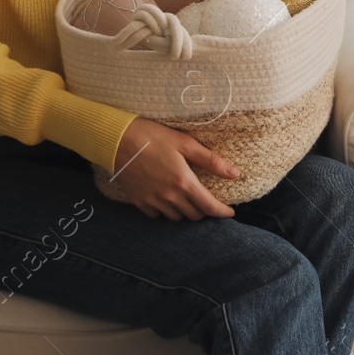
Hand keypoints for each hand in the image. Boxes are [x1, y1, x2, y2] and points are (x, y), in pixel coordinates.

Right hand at [109, 118, 239, 220]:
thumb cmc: (153, 137)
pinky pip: (157, 215)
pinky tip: (167, 199)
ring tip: (187, 198)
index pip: (209, 206)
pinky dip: (165, 211)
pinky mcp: (139, 202)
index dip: (222, 212)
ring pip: (176, 217)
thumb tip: (235, 174)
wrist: (118, 140)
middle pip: (193, 215)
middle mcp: (169, 196)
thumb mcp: (185, 143)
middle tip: (207, 199)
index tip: (230, 212)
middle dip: (204, 210)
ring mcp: (153, 201)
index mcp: (183, 182)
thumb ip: (211, 161)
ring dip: (185, 211)